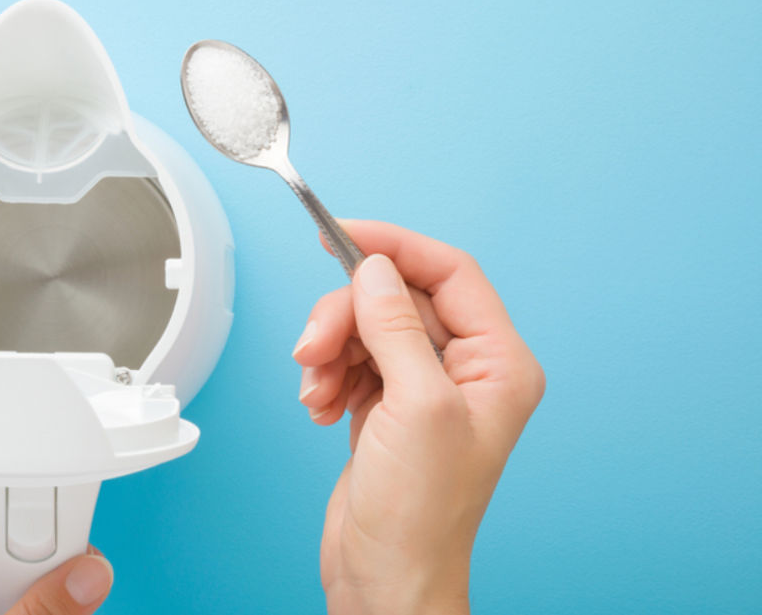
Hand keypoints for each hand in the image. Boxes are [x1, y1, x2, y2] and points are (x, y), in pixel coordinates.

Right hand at [292, 220, 544, 614]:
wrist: (386, 577)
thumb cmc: (421, 515)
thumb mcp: (414, 408)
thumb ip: (393, 328)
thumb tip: (375, 270)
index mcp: (498, 364)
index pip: (450, 273)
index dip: (394, 247)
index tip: (340, 234)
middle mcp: (465, 370)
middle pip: (396, 299)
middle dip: (346, 317)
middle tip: (314, 346)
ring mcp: (423, 389)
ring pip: (365, 328)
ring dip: (330, 352)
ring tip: (317, 392)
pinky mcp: (386, 407)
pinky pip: (349, 361)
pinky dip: (326, 377)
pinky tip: (322, 409)